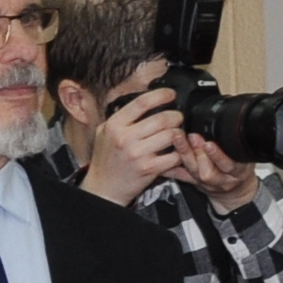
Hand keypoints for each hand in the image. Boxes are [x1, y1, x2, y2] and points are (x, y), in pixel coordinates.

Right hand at [77, 82, 188, 204]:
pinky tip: (175, 152)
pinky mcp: (149, 169)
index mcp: (114, 125)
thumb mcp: (104, 133)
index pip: (142, 102)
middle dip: (176, 116)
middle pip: (162, 118)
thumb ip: (121, 117)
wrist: (103, 188)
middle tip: (178, 117)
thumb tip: (142, 102)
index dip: (161, 95)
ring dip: (179, 133)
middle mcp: (125, 138)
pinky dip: (179, 153)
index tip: (170, 94)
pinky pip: (174, 156)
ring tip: (176, 134)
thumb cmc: (106, 160)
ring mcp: (138, 154)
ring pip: (171, 135)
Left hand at [173, 132, 260, 209]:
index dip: (218, 156)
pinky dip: (171, 168)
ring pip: (193, 171)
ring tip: (178, 139)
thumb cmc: (239, 169)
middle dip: (198, 153)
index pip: (228, 165)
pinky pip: (181, 176)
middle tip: (192, 136)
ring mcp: (206, 182)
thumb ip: (238, 146)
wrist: (235, 191)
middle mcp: (221, 179)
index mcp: (236, 171)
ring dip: (185, 154)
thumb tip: (226, 124)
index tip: (209, 144)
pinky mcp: (195, 183)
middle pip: (207, 170)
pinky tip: (164, 160)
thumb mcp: (246, 158)